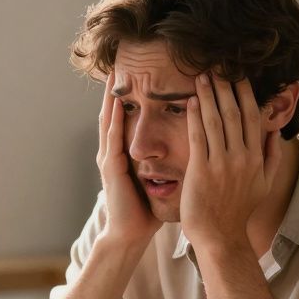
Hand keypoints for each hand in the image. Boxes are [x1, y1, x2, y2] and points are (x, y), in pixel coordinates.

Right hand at [96, 70, 161, 245]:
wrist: (130, 234)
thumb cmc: (146, 210)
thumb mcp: (157, 179)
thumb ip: (166, 161)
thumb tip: (189, 146)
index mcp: (125, 154)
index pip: (127, 118)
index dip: (133, 96)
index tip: (142, 74)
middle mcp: (113, 152)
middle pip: (114, 114)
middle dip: (117, 90)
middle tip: (122, 63)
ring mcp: (109, 159)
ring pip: (108, 121)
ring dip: (110, 98)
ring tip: (114, 76)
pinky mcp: (110, 169)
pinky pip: (111, 138)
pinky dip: (113, 120)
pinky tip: (117, 105)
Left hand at [181, 74, 281, 253]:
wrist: (220, 236)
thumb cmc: (239, 211)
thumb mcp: (264, 185)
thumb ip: (272, 158)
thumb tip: (275, 134)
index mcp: (256, 157)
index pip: (252, 117)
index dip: (245, 93)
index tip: (238, 76)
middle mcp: (241, 157)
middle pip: (234, 113)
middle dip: (225, 87)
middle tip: (217, 67)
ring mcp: (221, 163)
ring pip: (215, 121)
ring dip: (208, 96)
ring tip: (202, 77)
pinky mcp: (201, 171)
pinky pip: (198, 137)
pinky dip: (195, 117)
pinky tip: (191, 101)